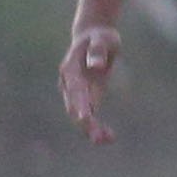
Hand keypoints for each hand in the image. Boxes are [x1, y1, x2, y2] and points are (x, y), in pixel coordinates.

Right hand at [57, 22, 120, 141]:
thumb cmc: (99, 36)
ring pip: (79, 114)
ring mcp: (76, 91)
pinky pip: (89, 113)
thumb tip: (96, 66)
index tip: (86, 117)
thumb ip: (98, 51)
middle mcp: (69, 83)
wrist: (92, 36)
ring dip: (90, 129)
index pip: (75, 90)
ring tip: (107, 140)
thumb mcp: (103, 39)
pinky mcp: (86, 95)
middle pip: (74, 107)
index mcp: (71, 69)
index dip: (80, 104)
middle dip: (86, 123)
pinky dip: (95, 125)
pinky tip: (107, 136)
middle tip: (99, 138)